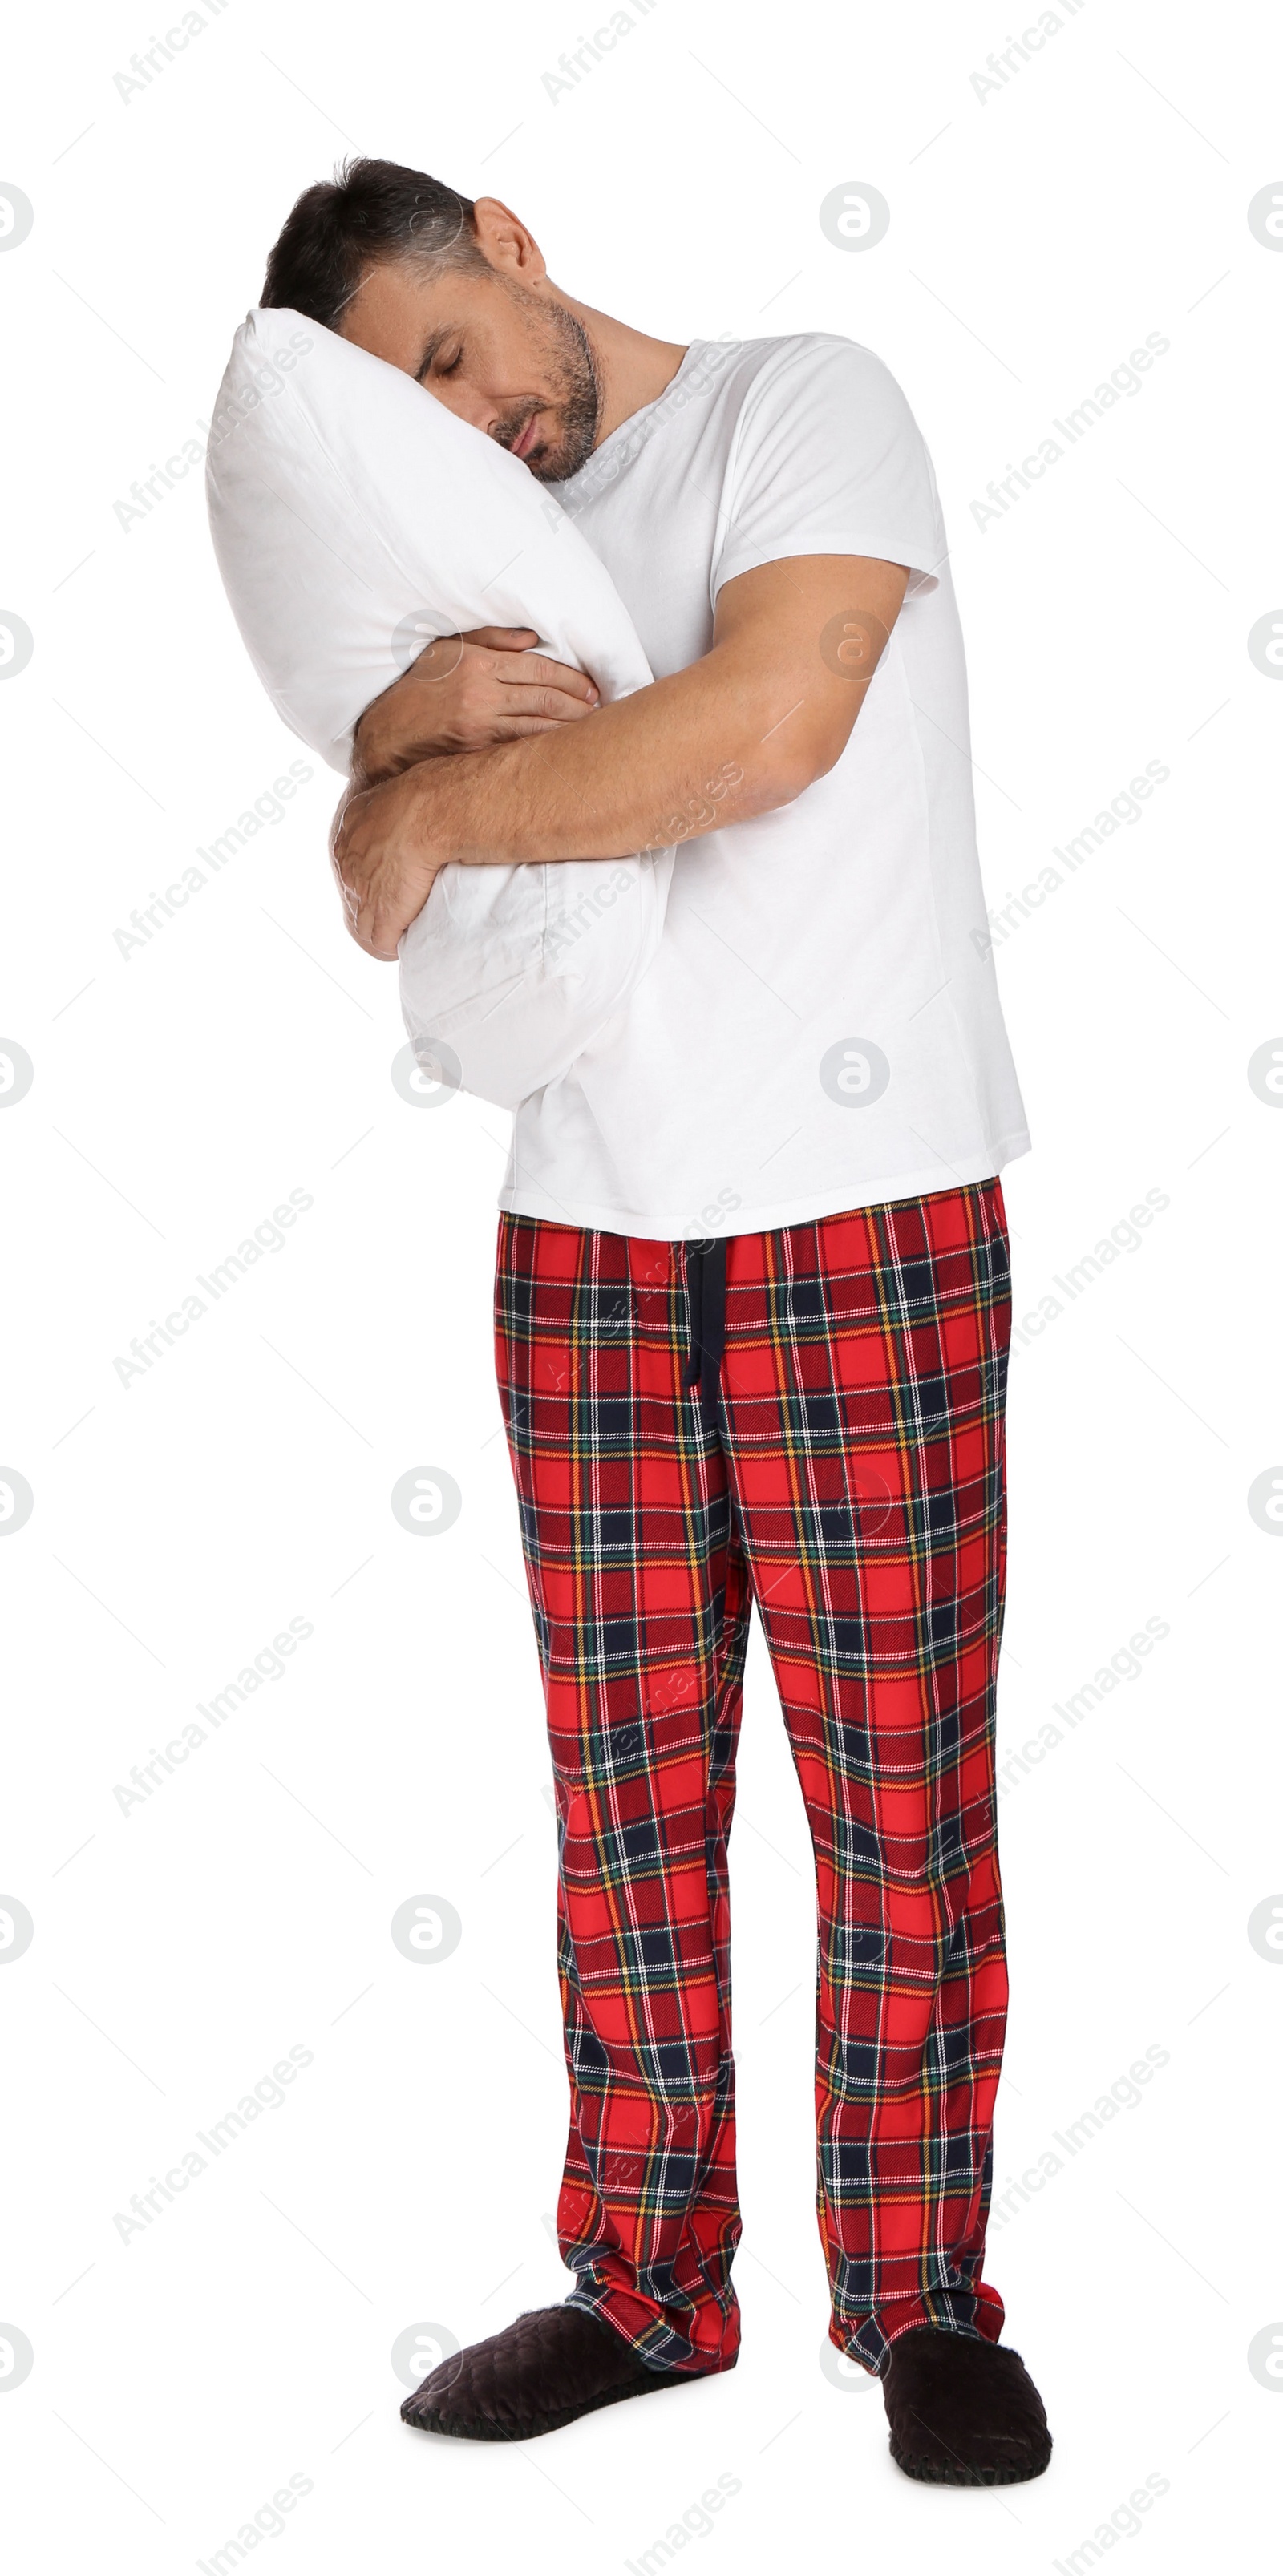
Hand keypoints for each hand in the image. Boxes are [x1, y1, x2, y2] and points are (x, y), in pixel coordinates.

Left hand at [330, 766, 448, 960]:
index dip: (370, 877)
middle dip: (370, 906)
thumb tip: (419, 810)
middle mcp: (349, 863)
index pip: (351, 865)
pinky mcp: (385, 915)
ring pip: (362, 924)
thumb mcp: (401, 792)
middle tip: (392, 911)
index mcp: (350, 831)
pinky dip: (392, 947)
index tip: (389, 881)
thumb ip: (399, 807)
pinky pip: (381, 943)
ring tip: (398, 936)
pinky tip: (404, 947)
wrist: (434, 812)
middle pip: (353, 896)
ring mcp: (363, 891)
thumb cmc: (429, 795)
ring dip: (379, 931)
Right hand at [352, 625, 598, 785]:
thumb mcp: (446, 650)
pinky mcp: (477, 752)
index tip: (591, 687)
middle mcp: (482, 693)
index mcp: (478, 664)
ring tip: (592, 730)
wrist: (386, 733)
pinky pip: (521, 748)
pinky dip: (546, 748)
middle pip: (545, 698)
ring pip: (538, 726)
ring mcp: (480, 725)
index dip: (571, 679)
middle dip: (578, 704)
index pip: (538, 669)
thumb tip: (532, 639)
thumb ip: (490, 639)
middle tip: (600, 710)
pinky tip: (565, 749)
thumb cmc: (417, 688)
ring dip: (570, 729)